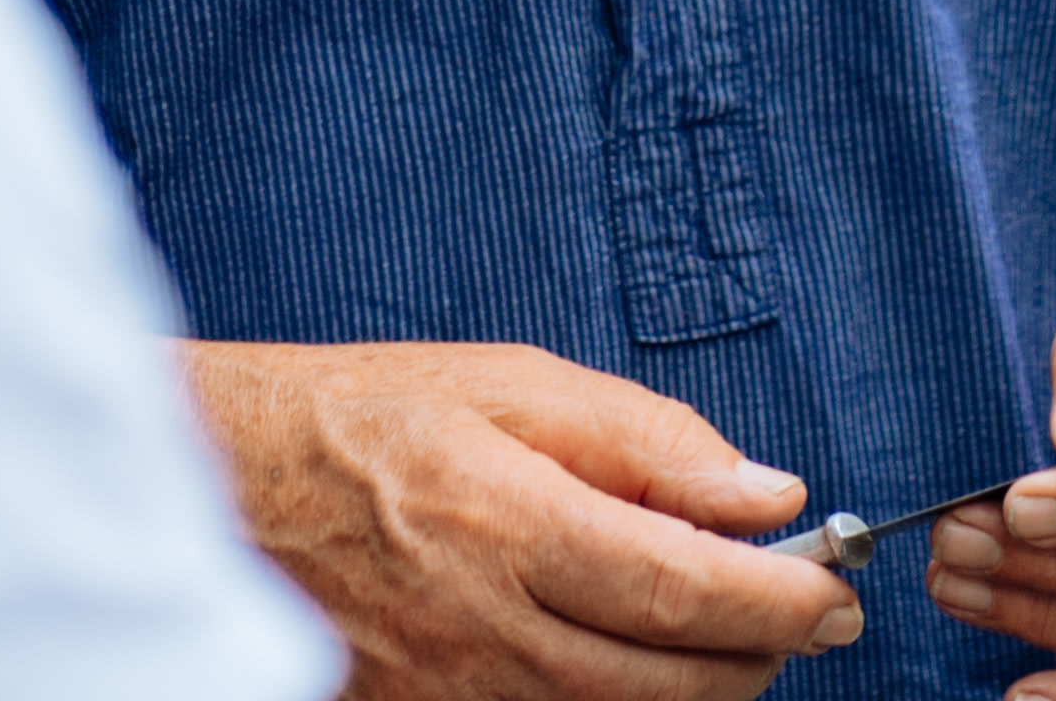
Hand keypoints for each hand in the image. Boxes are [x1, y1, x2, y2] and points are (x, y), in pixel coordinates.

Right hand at [185, 339, 861, 699]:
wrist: (217, 489)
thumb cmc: (364, 419)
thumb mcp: (509, 386)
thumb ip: (646, 439)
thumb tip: (765, 492)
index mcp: (511, 523)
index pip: (685, 590)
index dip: (781, 604)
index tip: (838, 593)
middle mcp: (486, 629)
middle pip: (671, 684)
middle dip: (761, 657)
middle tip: (806, 614)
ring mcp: (454, 695)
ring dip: (700, 691)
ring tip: (728, 635)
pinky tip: (638, 665)